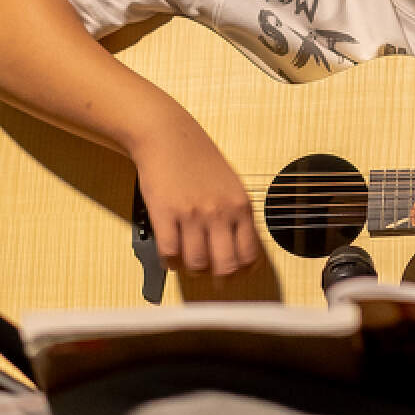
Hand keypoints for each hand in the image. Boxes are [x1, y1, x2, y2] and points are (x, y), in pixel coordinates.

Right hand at [134, 117, 263, 275]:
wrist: (168, 136)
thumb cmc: (199, 158)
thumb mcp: (231, 184)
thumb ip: (237, 215)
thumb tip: (241, 250)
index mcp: (240, 205)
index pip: (250, 255)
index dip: (243, 272)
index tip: (236, 275)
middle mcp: (219, 212)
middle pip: (226, 266)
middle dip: (219, 278)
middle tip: (212, 277)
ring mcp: (192, 214)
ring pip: (197, 264)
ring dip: (193, 269)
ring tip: (189, 261)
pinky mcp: (165, 214)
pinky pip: (170, 254)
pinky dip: (171, 262)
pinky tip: (172, 255)